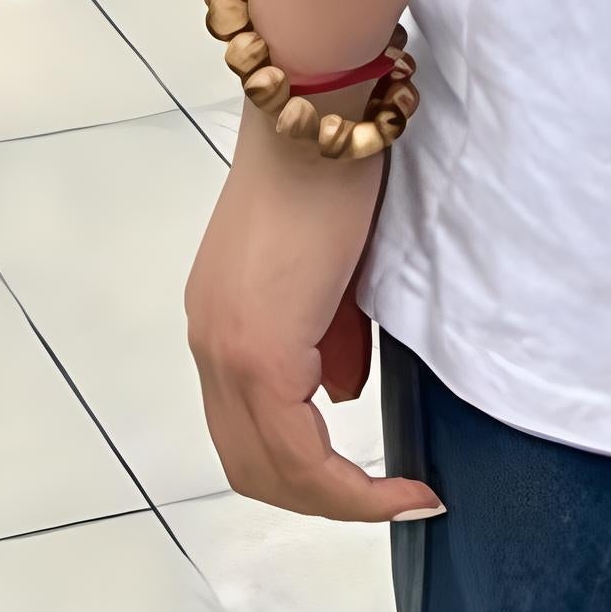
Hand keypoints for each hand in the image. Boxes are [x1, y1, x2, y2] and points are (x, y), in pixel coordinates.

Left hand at [186, 109, 442, 520]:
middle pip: (254, 469)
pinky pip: (296, 446)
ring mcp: (225, 348)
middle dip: (327, 500)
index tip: (382, 484)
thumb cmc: (334, 166)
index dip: (315, 476)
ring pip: (269, 468)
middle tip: (391, 500)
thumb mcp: (334, 268)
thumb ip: (331, 337)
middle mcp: (211, 346)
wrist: (319, 110)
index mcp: (224, 324)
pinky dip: (345, 479)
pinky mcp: (256, 346)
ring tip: (399, 495)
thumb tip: (340, 395)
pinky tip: (395, 480)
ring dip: (337, 496)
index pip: (253, 435)